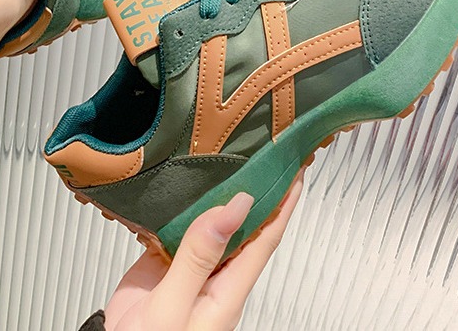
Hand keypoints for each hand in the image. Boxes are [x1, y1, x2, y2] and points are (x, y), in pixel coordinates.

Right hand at [103, 169, 304, 330]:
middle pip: (242, 223)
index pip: (266, 237)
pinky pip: (177, 224)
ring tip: (229, 156)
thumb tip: (235, 207)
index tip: (295, 170)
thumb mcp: (174, 306)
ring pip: (211, 220)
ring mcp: (189, 266)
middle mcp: (213, 274)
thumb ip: (201, 257)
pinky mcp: (162, 261)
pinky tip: (182, 183)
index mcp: (228, 290)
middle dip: (257, 188)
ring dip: (219, 191)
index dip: (283, 203)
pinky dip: (181, 202)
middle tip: (264, 151)